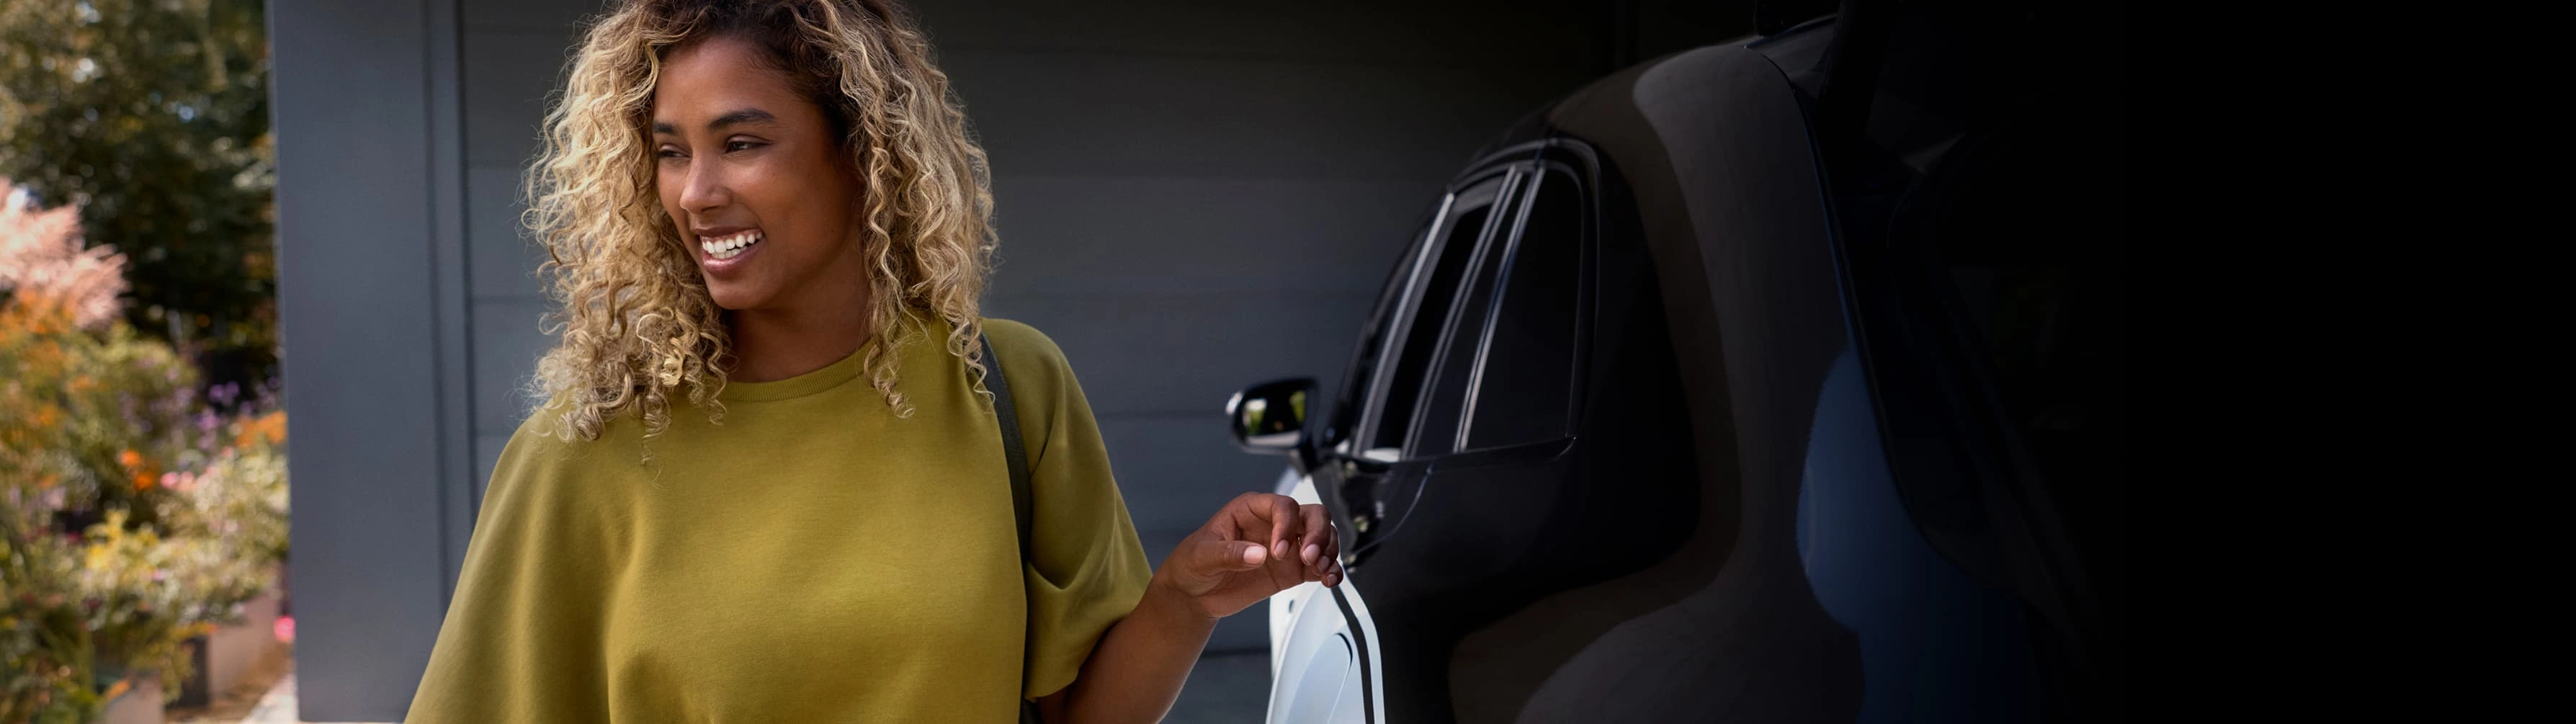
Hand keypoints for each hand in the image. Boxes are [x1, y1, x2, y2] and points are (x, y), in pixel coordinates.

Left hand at [1155, 492, 1343, 618]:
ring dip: (1329, 550)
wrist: (1193, 594)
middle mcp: (1274, 524)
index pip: (1282, 506)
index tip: (1276, 552)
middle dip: (1317, 534)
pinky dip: (1330, 571)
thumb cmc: (1192, 564)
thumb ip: (1229, 554)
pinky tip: (1330, 580)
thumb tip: (1258, 554)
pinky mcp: (1292, 569)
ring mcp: (1286, 546)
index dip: (1286, 525)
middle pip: (1312, 515)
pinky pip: (1320, 565)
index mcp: (1251, 510)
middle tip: (1309, 557)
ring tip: (1321, 569)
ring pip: (1322, 536)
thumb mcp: (1202, 556)